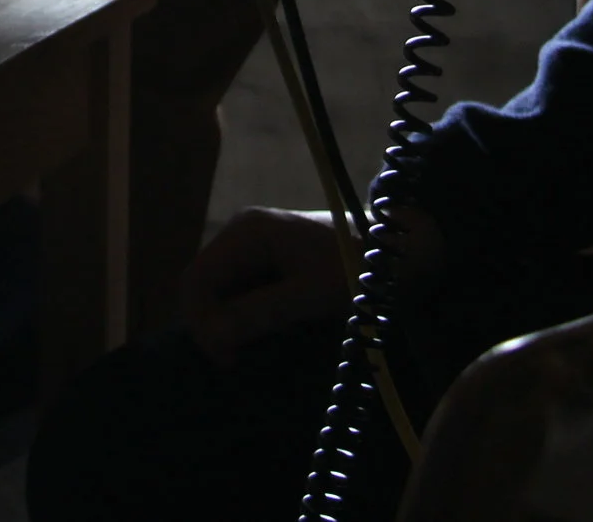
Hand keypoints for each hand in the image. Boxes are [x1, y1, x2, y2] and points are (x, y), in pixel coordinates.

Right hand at [180, 207, 353, 365]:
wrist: (396, 248)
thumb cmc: (355, 267)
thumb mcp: (311, 295)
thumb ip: (260, 313)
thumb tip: (213, 336)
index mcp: (246, 232)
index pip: (196, 279)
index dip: (201, 322)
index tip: (227, 358)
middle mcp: (241, 232)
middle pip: (203, 285)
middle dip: (213, 325)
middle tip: (239, 360)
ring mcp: (252, 244)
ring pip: (219, 291)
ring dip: (229, 322)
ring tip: (253, 349)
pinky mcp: (266, 258)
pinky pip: (239, 290)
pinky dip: (244, 315)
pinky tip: (266, 332)